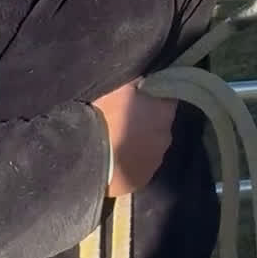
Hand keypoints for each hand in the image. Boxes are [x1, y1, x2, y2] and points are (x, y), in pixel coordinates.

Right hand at [92, 80, 175, 197]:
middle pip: (160, 125)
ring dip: (141, 143)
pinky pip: (140, 167)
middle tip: (125, 119)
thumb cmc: (103, 117)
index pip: (167, 99)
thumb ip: (138, 81)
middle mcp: (166, 137)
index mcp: (164, 113)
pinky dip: (132, 163)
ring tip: (118, 141)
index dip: (155, 97)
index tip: (141, 97)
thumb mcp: (120, 88)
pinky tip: (117, 160)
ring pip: (151, 147)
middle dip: (148, 121)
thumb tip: (146, 76)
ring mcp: (155, 162)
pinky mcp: (142, 181)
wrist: (88, 159)